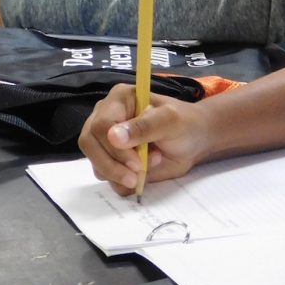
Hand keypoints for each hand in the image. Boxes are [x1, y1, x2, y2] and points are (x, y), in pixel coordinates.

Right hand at [78, 84, 210, 194]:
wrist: (195, 142)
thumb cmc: (185, 124)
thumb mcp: (170, 120)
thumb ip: (144, 126)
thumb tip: (113, 137)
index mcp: (119, 100)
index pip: (100, 126)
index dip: (115, 148)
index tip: (138, 163)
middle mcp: (106, 119)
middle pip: (90, 145)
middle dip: (112, 166)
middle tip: (138, 176)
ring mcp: (107, 142)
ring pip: (97, 165)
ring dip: (122, 174)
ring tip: (150, 164)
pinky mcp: (114, 162)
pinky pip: (108, 179)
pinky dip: (125, 183)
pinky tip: (145, 173)